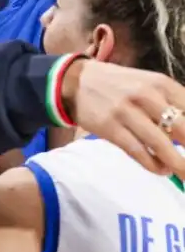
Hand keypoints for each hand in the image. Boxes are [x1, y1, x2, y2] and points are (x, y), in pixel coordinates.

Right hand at [62, 59, 184, 177]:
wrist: (76, 82)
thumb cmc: (117, 84)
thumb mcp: (146, 83)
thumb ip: (170, 102)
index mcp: (159, 82)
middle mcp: (145, 95)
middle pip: (182, 128)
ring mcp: (126, 112)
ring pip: (161, 144)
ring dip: (178, 165)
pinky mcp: (111, 128)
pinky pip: (138, 151)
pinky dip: (153, 164)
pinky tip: (161, 169)